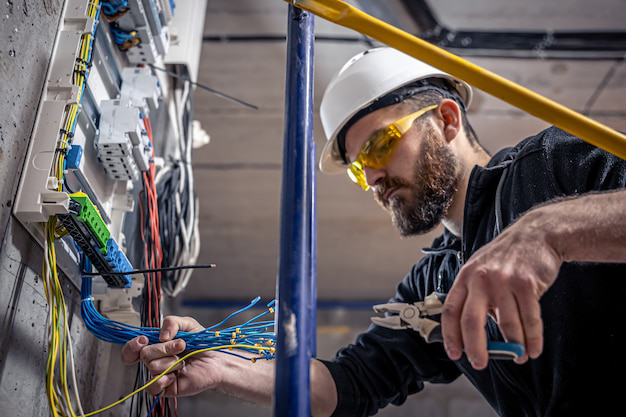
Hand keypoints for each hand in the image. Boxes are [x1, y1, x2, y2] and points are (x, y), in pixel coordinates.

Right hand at [121, 316, 223, 396]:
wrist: (217, 360)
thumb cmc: (203, 344)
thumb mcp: (188, 324)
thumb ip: (172, 322)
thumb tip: (160, 335)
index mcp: (157, 344)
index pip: (133, 348)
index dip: (132, 345)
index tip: (144, 340)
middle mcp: (156, 359)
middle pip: (145, 354)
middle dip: (165, 348)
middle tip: (181, 346)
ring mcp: (160, 374)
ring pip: (152, 366)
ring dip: (172, 361)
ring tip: (183, 361)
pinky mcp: (165, 388)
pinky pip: (152, 386)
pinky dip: (163, 379)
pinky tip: (175, 375)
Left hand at [441, 215, 561, 369]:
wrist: (536, 233)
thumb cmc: (507, 257)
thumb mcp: (482, 271)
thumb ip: (478, 299)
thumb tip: (480, 335)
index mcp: (466, 277)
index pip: (450, 310)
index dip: (450, 335)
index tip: (454, 353)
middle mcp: (480, 279)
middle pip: (471, 321)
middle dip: (475, 348)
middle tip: (480, 363)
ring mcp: (503, 281)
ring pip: (506, 325)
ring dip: (514, 347)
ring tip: (519, 356)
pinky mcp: (527, 284)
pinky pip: (530, 320)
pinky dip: (533, 339)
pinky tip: (533, 348)